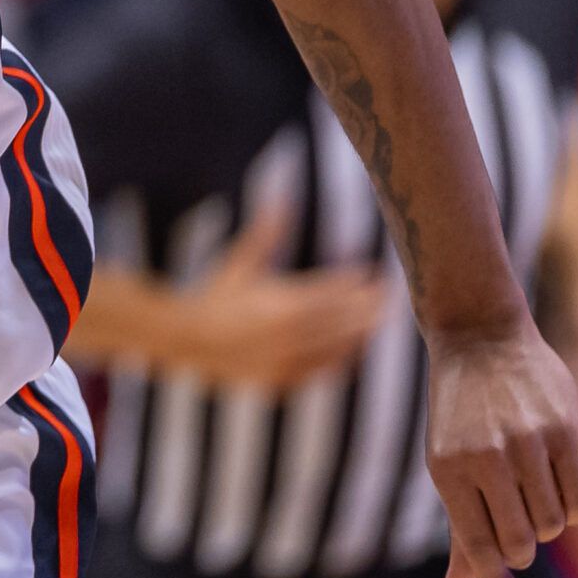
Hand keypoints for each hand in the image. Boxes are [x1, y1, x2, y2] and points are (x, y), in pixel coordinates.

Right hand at [96, 203, 385, 390]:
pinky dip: (343, 357)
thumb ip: (266, 233)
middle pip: (341, 319)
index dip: (353, 281)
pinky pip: (324, 370)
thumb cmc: (216, 295)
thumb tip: (281, 196)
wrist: (189, 340)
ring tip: (380, 320)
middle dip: (367, 306)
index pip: (329, 290)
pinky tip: (355, 347)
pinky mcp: (285, 380)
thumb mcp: (240, 263)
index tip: (371, 272)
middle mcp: (287, 334)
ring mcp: (287, 360)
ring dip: (361, 333)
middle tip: (388, 293)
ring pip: (338, 347)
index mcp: (279, 302)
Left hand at [427, 320, 577, 577]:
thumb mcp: (446, 464)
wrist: (480, 338)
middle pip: (521, 542)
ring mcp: (527, 442)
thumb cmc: (459, 412)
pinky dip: (572, 506)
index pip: (477, 544)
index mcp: (447, 469)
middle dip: (522, 546)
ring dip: (547, 522)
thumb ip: (460, 528)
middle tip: (517, 523)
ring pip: (553, 524)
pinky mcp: (564, 430)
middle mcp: (485, 457)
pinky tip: (556, 485)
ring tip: (531, 492)